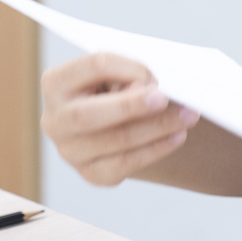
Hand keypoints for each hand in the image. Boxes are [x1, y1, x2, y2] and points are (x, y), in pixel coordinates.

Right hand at [41, 53, 199, 185]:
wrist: (114, 122)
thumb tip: (155, 90)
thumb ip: (131, 75)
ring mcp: (70, 151)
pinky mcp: (92, 173)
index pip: (93, 67)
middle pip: (88, 114)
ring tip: (187, 117)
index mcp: (56, 83)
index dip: (129, 69)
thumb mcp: (117, 73)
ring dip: (157, 127)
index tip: (155, 76)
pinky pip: (126, 164)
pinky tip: (177, 137)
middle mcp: (54, 120)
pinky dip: (156, 149)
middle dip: (131, 106)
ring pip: (114, 141)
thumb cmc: (116, 88)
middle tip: (165, 99)